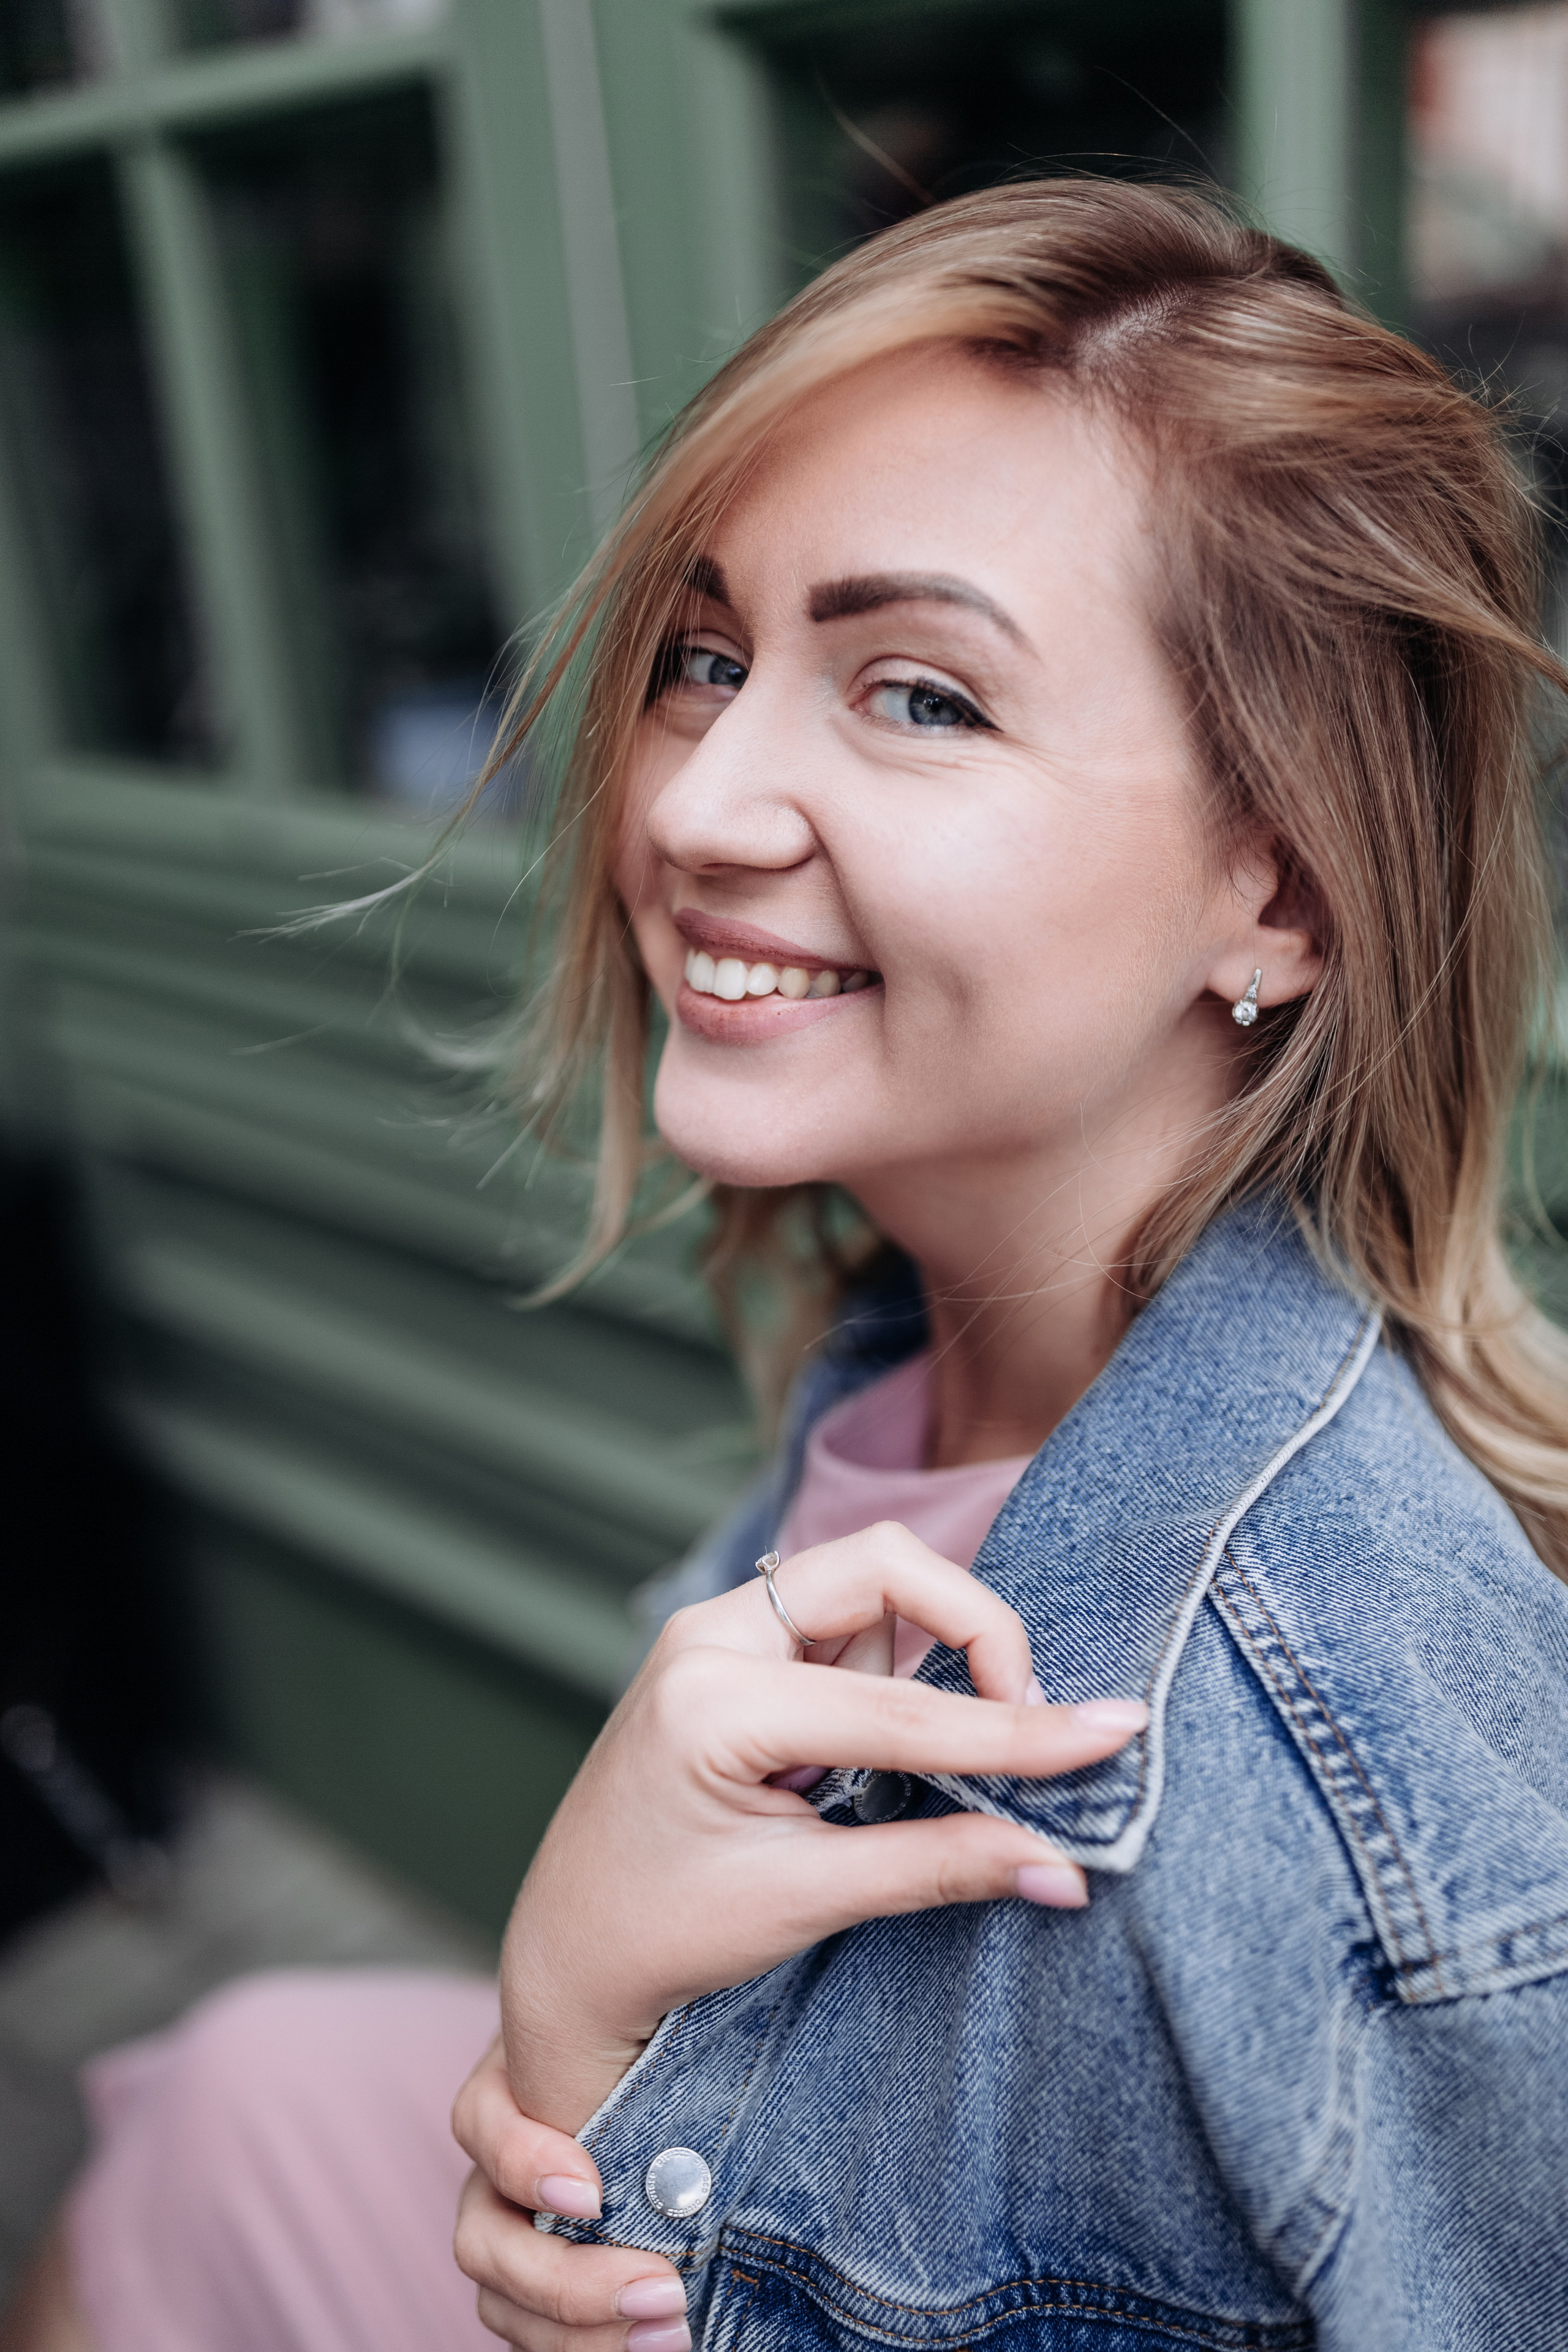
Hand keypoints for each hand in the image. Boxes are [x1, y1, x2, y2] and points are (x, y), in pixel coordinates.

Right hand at [453, 2035, 688, 2349]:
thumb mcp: (652, 2034)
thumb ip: (649, 2065)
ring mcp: (516, 2231)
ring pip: (503, 2300)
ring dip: (580, 2334)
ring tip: (672, 2333)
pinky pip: (540, 2329)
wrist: (692, 2082)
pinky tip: (658, 2340)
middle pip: (483, 2241)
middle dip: (565, 2281)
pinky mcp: (547, 2281)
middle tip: (663, 2288)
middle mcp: (500, 2168)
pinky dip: (593, 2345)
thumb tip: (687, 2090)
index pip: (480, 2124)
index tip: (592, 2194)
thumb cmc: (669, 2042)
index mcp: (512, 2090)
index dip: (522, 2163)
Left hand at [501, 1521, 1145, 2131]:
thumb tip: (1062, 1864)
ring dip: (923, 1657)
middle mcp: (708, 1637)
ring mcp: (717, 1632)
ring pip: (870, 1588)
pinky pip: (842, 1621)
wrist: (568, 1952)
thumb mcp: (803, 1903)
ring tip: (907, 1771)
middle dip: (970, 1626)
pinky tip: (876, 1750)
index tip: (1110, 1732)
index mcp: (711, 1701)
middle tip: (1022, 1714)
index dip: (1016, 1727)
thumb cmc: (661, 1935)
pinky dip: (890, 1666)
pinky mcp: (733, 1647)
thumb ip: (937, 1866)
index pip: (899, 1707)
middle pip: (882, 1564)